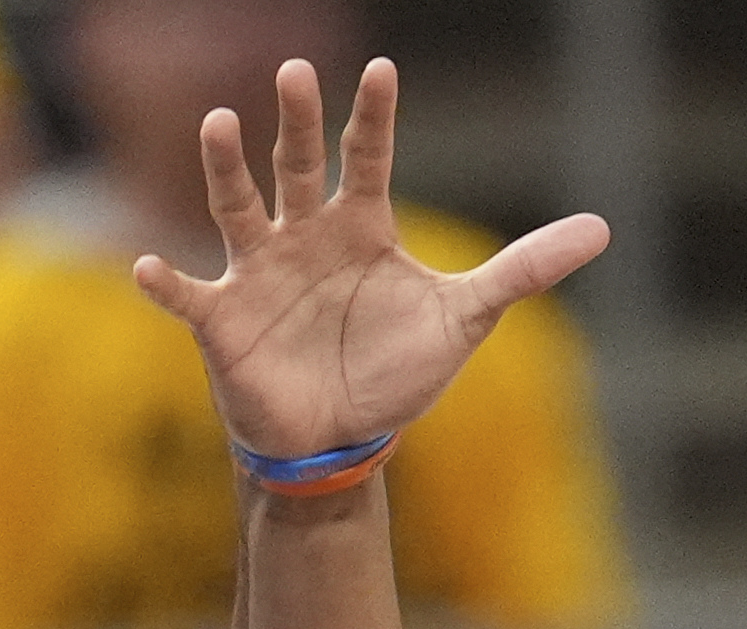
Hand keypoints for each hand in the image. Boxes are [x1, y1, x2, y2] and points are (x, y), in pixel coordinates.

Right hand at [128, 58, 606, 466]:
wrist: (342, 440)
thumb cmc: (394, 371)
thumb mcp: (465, 317)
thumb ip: (524, 268)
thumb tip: (601, 229)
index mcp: (360, 226)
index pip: (366, 156)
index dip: (373, 116)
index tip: (382, 70)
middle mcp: (304, 236)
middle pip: (299, 165)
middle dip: (298, 121)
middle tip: (296, 72)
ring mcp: (258, 273)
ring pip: (239, 208)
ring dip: (226, 169)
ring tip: (220, 124)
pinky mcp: (223, 321)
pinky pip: (188, 295)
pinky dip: (165, 282)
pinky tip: (145, 266)